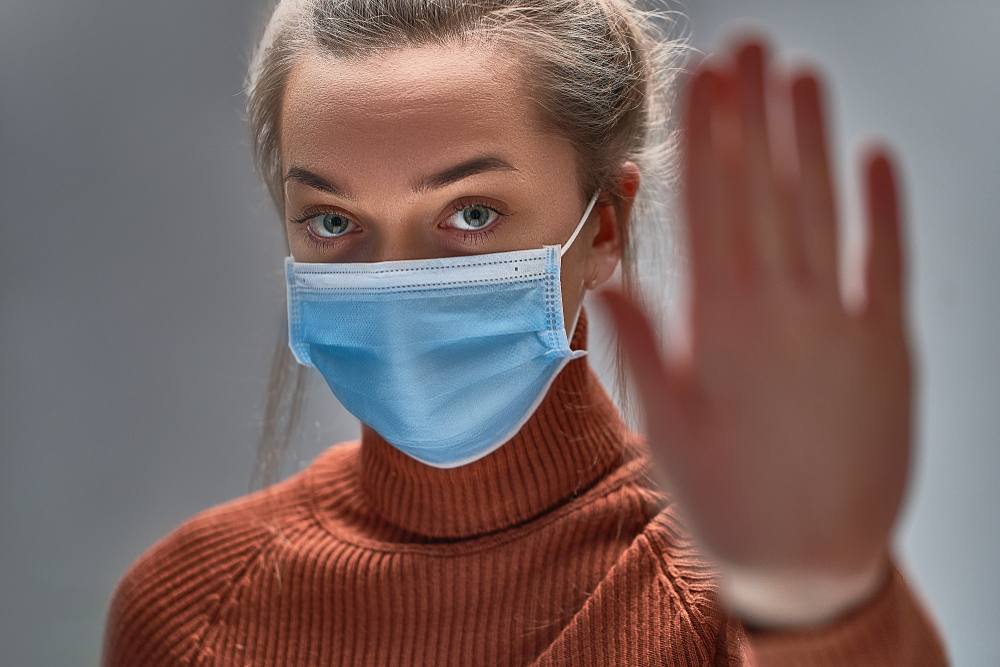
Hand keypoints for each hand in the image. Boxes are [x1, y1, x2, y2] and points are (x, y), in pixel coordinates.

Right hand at [601, 40, 910, 624]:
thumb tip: (612, 283)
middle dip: (751, 114)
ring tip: (800, 77)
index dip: (704, 137)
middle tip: (746, 46)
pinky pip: (890, 261)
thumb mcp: (666, 434)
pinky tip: (876, 157)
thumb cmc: (732, 503)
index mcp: (722, 328)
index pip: (708, 208)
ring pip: (823, 211)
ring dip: (811, 140)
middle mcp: (784, 312)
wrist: (817, 564)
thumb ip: (642, 352)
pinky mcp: (890, 347)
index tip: (701, 80)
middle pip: (763, 192)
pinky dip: (884, 208)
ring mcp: (842, 324)